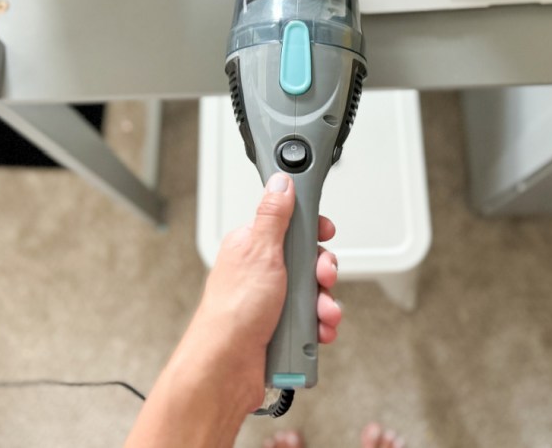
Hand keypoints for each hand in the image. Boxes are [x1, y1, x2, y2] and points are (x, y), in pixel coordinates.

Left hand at [188, 172, 341, 409]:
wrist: (226, 369)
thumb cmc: (232, 311)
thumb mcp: (259, 251)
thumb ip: (274, 215)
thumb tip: (280, 182)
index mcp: (253, 246)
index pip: (290, 224)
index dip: (311, 227)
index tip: (324, 231)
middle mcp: (263, 272)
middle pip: (308, 259)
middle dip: (322, 270)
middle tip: (321, 276)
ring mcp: (272, 301)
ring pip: (314, 292)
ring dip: (325, 302)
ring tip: (321, 312)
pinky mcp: (281, 328)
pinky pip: (312, 320)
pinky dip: (320, 326)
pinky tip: (317, 331)